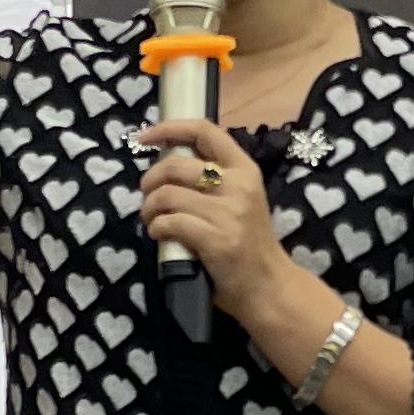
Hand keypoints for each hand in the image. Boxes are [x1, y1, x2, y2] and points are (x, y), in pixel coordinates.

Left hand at [136, 118, 298, 305]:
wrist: (269, 285)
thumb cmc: (249, 244)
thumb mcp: (241, 200)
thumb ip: (215, 180)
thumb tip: (167, 167)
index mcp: (245, 169)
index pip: (205, 131)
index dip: (169, 129)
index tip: (144, 138)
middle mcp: (238, 185)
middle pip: (175, 165)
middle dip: (149, 180)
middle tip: (147, 196)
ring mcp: (228, 212)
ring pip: (166, 195)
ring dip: (149, 208)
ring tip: (153, 219)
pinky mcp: (215, 239)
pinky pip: (169, 223)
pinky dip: (156, 228)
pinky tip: (160, 235)